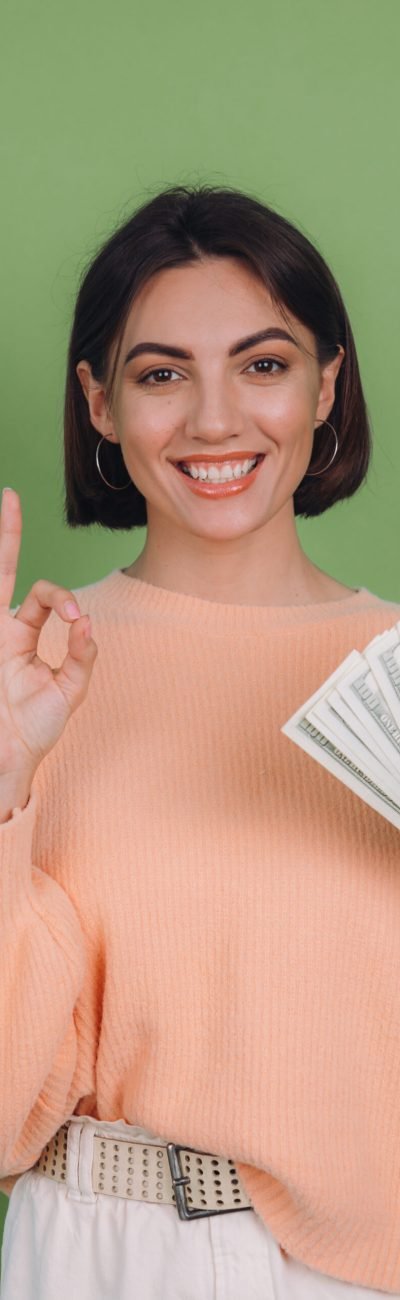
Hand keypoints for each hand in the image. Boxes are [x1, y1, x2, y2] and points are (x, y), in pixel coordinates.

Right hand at [0, 489, 97, 793]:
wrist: (8, 759)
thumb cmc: (35, 728)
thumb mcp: (69, 691)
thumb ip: (82, 657)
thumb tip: (88, 623)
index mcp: (22, 636)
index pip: (42, 596)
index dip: (63, 600)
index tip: (77, 620)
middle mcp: (1, 628)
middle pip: (2, 569)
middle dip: (6, 533)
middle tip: (8, 495)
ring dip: (4, 543)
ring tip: (9, 503)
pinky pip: (1, 606)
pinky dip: (38, 603)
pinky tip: (42, 585)